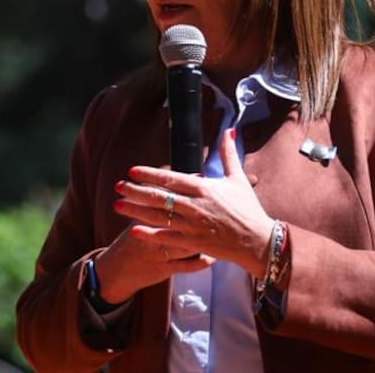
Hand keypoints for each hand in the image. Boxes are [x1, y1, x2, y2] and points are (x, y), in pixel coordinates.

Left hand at [113, 128, 276, 278]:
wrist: (258, 241)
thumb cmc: (248, 209)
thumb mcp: (238, 179)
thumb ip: (228, 154)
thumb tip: (229, 130)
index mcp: (205, 188)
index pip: (171, 179)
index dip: (149, 174)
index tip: (132, 171)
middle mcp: (196, 206)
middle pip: (159, 197)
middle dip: (135, 191)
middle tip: (117, 186)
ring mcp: (193, 226)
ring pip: (158, 217)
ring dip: (135, 210)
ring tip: (117, 205)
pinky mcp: (194, 243)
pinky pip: (167, 238)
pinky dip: (149, 234)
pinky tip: (133, 230)